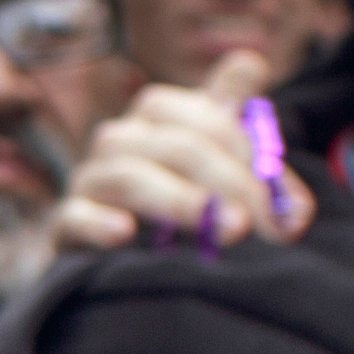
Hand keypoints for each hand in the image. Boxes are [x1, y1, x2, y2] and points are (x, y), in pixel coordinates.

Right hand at [52, 54, 315, 255]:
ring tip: (228, 232)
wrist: (121, 264)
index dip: (248, 149)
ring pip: (129, 175)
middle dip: (229, 182)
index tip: (287, 196)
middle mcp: (122, 139)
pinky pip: (75, 215)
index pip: (205, 114)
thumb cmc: (181, 207)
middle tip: (263, 223)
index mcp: (161, 116)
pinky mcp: (66, 224)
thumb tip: (259, 89)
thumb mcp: (221, 174)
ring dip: (182, 200)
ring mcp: (91, 180)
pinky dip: (98, 222)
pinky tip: (124, 232)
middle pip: (178, 145)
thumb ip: (247, 146)